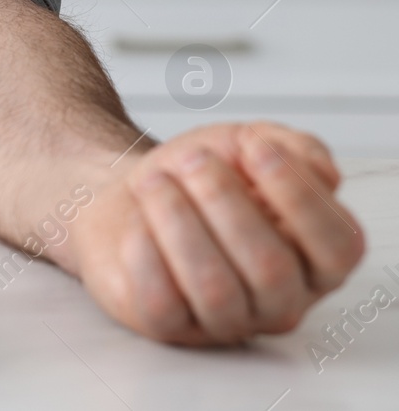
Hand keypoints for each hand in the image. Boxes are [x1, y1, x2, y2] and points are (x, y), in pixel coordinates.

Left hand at [71, 122, 365, 344]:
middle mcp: (281, 300)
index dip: (299, 197)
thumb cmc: (199, 176)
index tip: (256, 149)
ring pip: (215, 289)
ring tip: (155, 182)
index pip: (338, 247)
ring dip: (179, 221)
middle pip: (271, 268)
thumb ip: (300, 150)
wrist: (133, 192)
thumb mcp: (253, 144)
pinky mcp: (170, 327)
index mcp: (318, 259)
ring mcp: (227, 320)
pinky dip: (145, 255)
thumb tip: (323, 173)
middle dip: (224, 200)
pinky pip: (162, 304)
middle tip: (193, 161)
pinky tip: (138, 224)